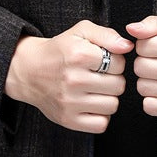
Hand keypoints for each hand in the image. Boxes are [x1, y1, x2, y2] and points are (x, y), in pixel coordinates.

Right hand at [4, 20, 132, 132]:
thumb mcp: (81, 31)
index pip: (119, 64)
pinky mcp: (67, 119)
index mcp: (78, 55)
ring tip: (96, 89)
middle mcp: (73, 79)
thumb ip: (107, 35)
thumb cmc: (60, 50)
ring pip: (112, 105)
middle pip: (118, 86)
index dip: (115, 62)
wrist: (28, 71)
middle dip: (113, 79)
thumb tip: (127, 47)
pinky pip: (101, 124)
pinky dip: (100, 116)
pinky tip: (91, 104)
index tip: (103, 62)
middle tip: (99, 76)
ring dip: (108, 97)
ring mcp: (69, 102)